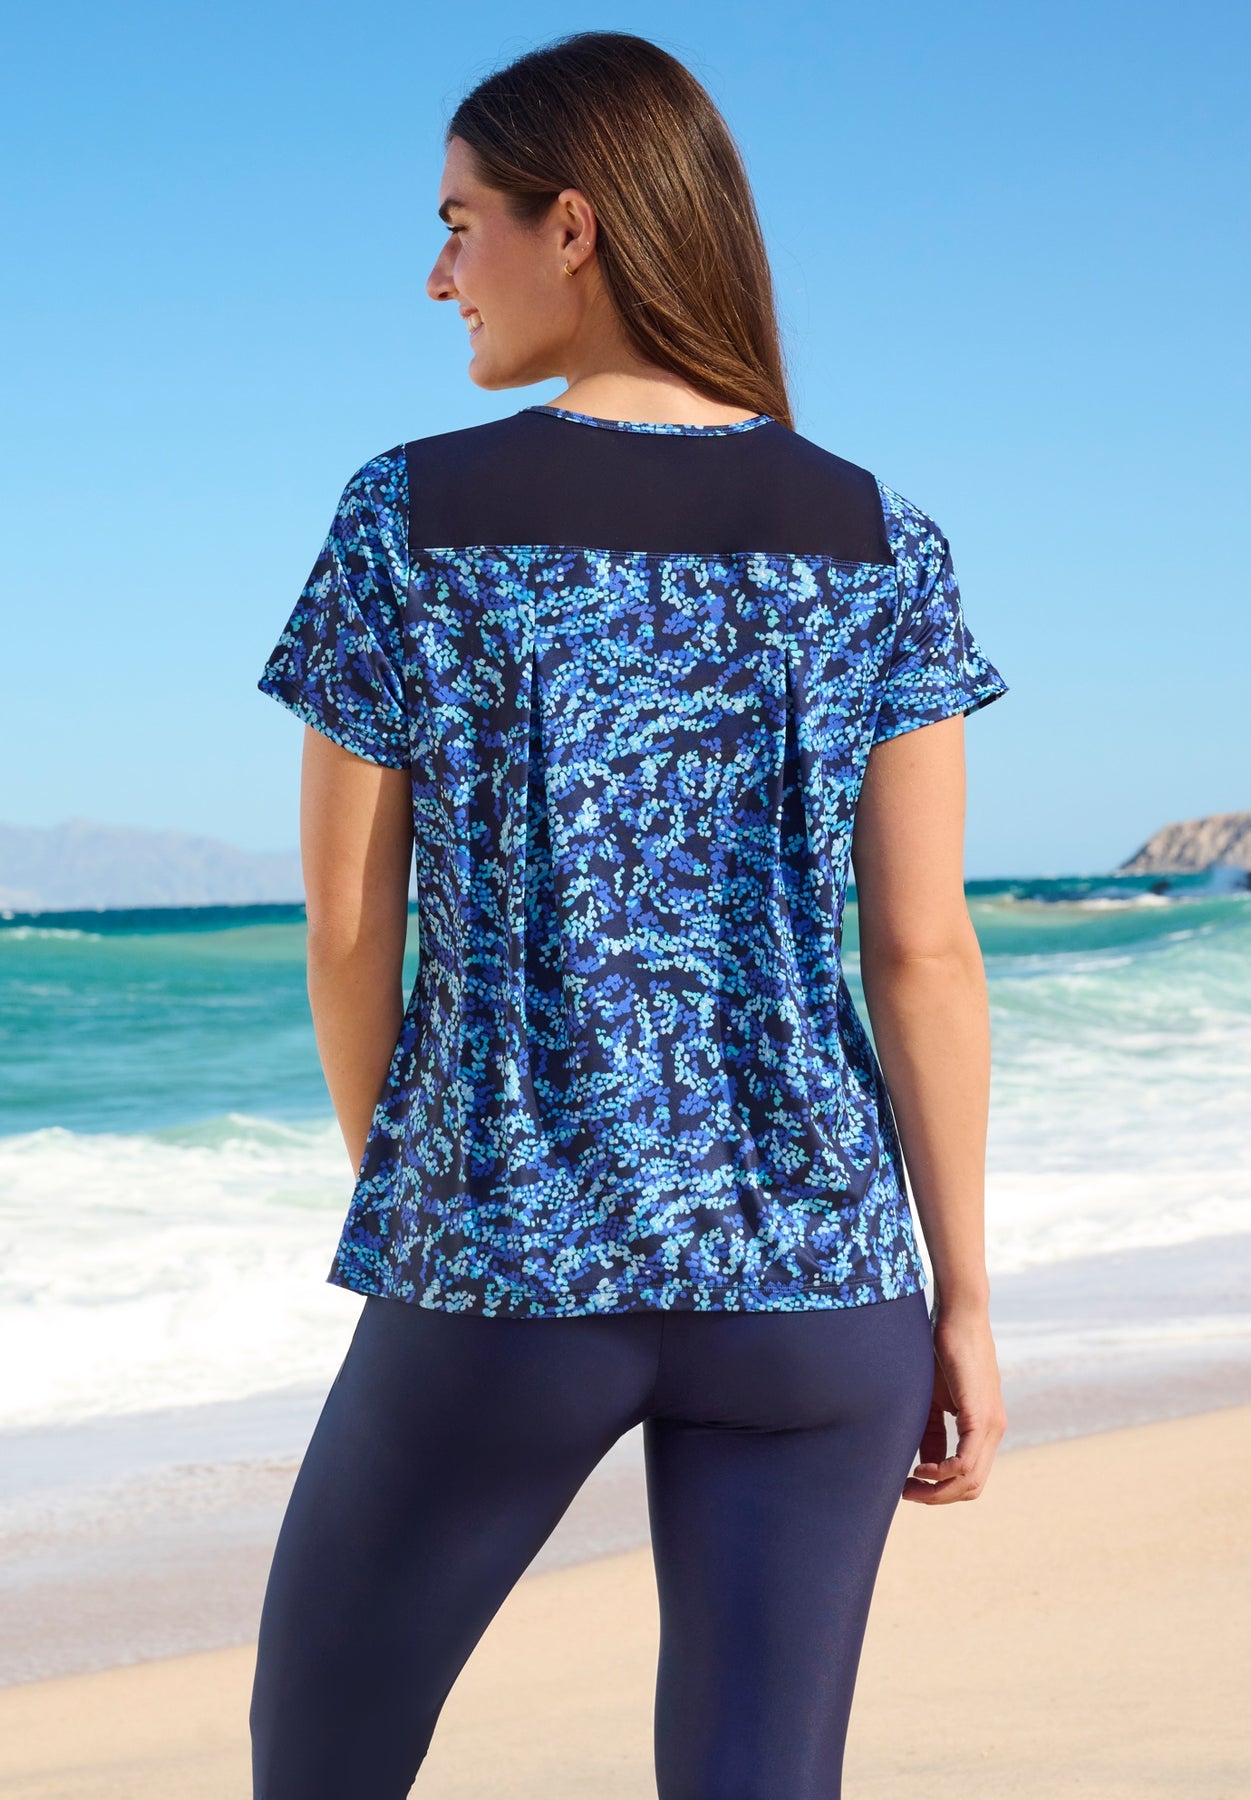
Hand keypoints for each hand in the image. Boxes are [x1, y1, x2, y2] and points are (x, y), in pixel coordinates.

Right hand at [902, 1304, 1006, 1504]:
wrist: (959, 1316)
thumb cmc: (943, 1352)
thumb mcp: (934, 1400)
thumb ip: (932, 1433)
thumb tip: (923, 1465)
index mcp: (983, 1428)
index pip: (969, 1477)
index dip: (939, 1489)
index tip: (908, 1484)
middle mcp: (993, 1431)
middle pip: (971, 1487)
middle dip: (937, 1496)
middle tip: (905, 1491)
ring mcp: (991, 1425)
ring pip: (970, 1480)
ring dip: (938, 1490)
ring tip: (909, 1483)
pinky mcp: (981, 1416)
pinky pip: (966, 1462)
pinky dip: (942, 1473)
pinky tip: (921, 1468)